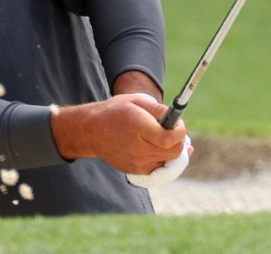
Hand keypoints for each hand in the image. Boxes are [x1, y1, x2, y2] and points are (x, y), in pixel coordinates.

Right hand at [50, 93, 186, 174]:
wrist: (90, 131)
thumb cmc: (113, 112)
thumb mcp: (135, 101)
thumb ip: (158, 109)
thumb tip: (175, 118)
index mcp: (137, 127)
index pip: (169, 139)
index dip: (180, 132)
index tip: (178, 125)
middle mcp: (137, 147)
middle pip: (173, 152)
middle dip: (179, 141)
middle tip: (174, 131)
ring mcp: (136, 162)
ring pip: (169, 161)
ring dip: (172, 150)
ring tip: (165, 138)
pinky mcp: (135, 170)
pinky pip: (159, 168)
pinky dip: (163, 159)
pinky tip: (157, 148)